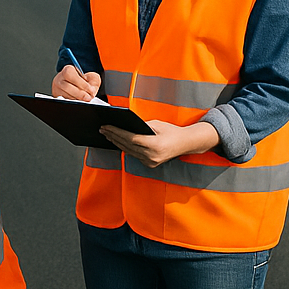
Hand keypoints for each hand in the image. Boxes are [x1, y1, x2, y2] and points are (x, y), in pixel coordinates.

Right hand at [52, 65, 101, 101]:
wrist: (76, 85)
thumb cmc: (83, 80)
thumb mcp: (90, 77)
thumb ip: (93, 79)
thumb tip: (91, 88)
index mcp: (67, 70)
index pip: (71, 75)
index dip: (81, 84)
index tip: (90, 90)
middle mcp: (59, 79)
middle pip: (67, 87)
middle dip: (79, 93)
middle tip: (88, 97)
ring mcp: (56, 89)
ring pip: (65, 95)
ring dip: (76, 98)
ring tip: (85, 99)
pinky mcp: (57, 97)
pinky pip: (64, 101)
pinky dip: (73, 102)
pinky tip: (79, 100)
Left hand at [99, 119, 220, 167]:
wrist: (186, 144)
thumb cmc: (172, 131)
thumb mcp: (156, 124)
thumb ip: (140, 126)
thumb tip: (123, 124)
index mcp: (154, 145)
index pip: (129, 138)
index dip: (116, 132)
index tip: (106, 126)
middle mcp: (151, 156)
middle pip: (126, 145)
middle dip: (113, 136)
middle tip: (102, 129)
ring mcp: (150, 162)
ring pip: (128, 151)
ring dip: (116, 142)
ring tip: (107, 134)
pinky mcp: (149, 164)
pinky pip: (133, 155)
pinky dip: (125, 147)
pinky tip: (117, 141)